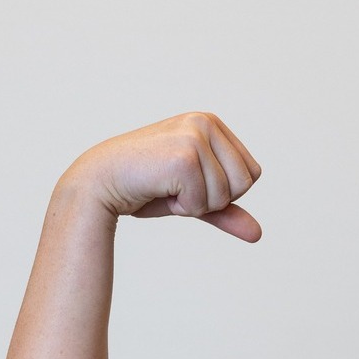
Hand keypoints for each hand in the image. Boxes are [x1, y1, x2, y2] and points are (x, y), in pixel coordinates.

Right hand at [58, 112, 262, 240]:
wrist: (101, 182)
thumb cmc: (146, 186)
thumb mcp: (194, 197)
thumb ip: (226, 210)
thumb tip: (258, 235)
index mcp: (211, 123)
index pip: (252, 173)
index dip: (224, 191)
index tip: (190, 182)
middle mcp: (205, 123)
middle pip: (246, 183)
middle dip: (214, 199)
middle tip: (178, 188)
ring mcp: (195, 136)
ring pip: (226, 195)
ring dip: (196, 204)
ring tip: (167, 187)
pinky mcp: (184, 156)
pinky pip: (205, 202)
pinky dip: (183, 208)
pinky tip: (159, 190)